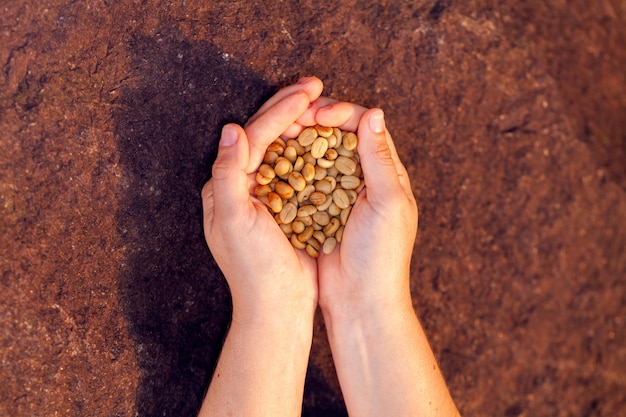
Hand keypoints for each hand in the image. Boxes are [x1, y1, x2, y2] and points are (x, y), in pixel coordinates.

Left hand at [201, 77, 323, 324]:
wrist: (276, 307)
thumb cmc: (253, 269)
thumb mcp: (233, 221)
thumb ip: (227, 175)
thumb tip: (230, 128)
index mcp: (226, 185)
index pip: (254, 136)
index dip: (280, 111)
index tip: (308, 92)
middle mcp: (242, 185)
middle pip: (267, 135)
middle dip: (291, 107)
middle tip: (316, 84)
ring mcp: (266, 195)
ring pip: (285, 147)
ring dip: (303, 123)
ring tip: (324, 103)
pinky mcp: (286, 206)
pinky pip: (300, 168)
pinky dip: (314, 148)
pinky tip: (330, 137)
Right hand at [299, 100, 418, 314]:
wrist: (361, 300)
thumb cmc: (382, 254)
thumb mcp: (387, 202)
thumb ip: (379, 158)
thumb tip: (375, 112)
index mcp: (385, 172)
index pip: (362, 126)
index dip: (340, 112)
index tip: (318, 113)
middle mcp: (360, 177)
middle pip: (335, 135)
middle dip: (313, 120)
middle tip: (290, 116)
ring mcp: (335, 193)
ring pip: (314, 155)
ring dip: (297, 141)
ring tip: (278, 132)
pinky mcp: (315, 209)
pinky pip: (300, 181)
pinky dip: (288, 168)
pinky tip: (272, 160)